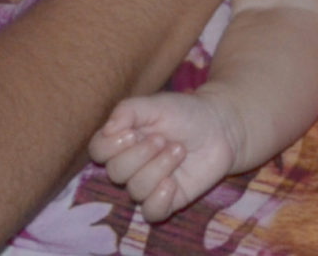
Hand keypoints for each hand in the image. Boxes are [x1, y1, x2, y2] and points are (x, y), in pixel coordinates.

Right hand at [90, 91, 243, 223]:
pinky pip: (151, 213)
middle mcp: (131, 165)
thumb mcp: (155, 104)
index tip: (134, 132)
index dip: (111, 145)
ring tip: (179, 150)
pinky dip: (159, 200)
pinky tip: (173, 183)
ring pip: (136, 190)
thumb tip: (108, 130)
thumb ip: (127, 110)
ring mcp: (149, 184)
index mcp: (122, 141)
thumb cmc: (184, 113)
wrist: (220, 127)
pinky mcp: (168, 200)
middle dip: (141, 154)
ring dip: (159, 168)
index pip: (98, 151)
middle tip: (164, 139)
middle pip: (116, 172)